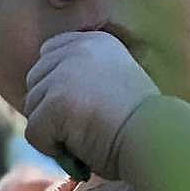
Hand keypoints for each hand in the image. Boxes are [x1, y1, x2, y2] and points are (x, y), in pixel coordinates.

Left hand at [22, 30, 158, 182]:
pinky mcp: (54, 101)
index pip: (49, 54)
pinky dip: (52, 148)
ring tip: (86, 137)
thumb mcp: (114, 84)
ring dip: (53, 130)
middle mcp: (76, 49)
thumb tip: (44, 97)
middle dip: (51, 109)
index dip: (56, 86)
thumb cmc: (142, 125)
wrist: (156, 138)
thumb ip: (84, 78)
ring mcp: (63, 74)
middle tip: (84, 127)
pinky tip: (79, 149)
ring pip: (33, 108)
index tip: (81, 106)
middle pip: (35, 81)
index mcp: (94, 41)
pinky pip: (34, 132)